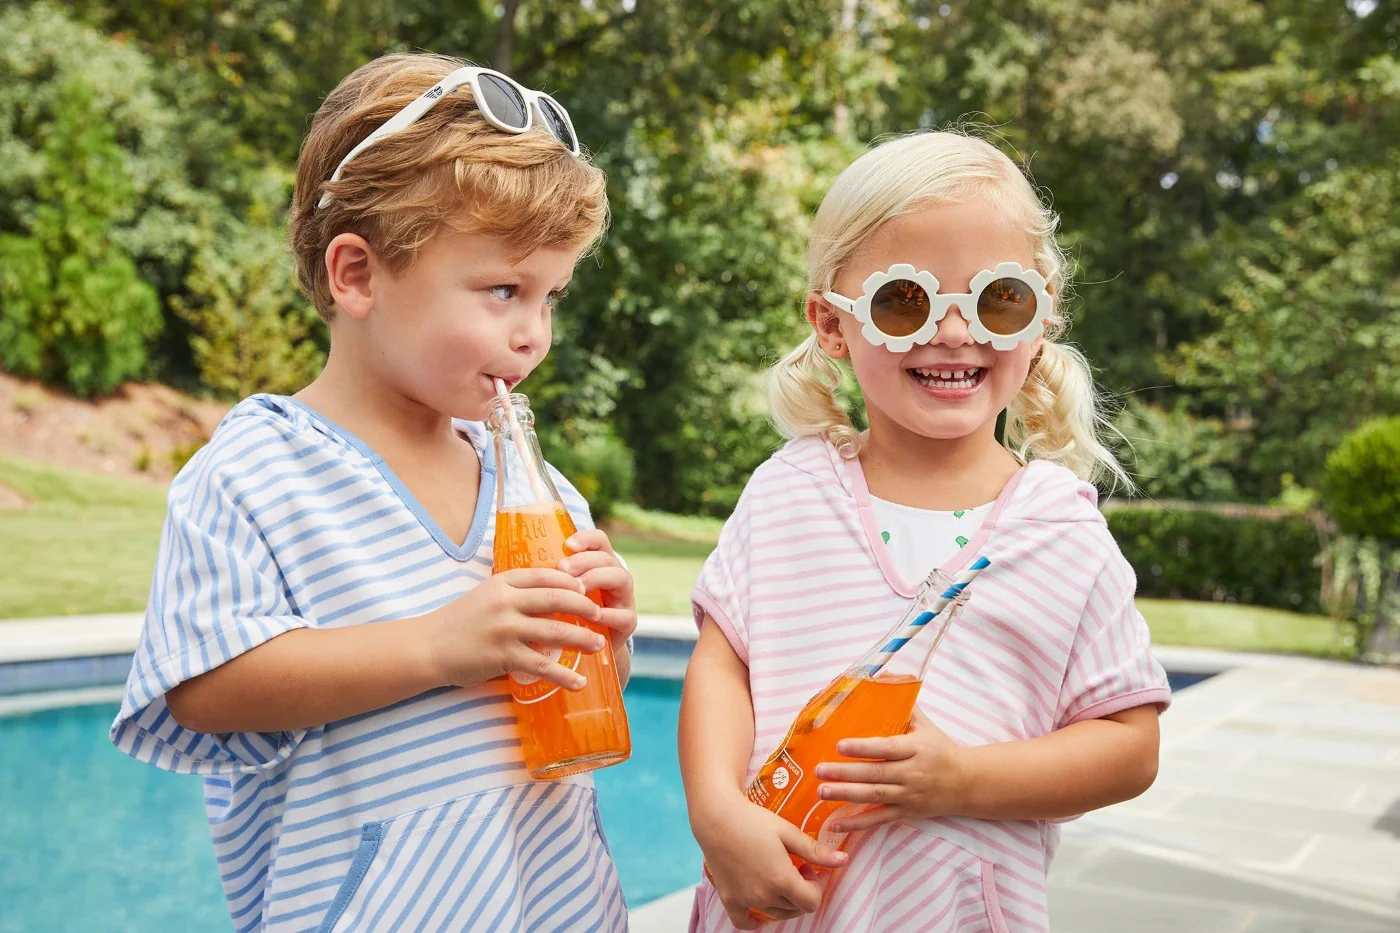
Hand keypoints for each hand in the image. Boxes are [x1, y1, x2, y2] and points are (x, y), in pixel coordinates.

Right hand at [426, 568, 606, 689]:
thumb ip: (512, 595)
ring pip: (555, 631)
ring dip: (581, 639)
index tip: (587, 589)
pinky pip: (541, 666)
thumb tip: (547, 599)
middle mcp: (506, 601)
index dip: (570, 581)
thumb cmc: (458, 622)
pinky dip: (563, 675)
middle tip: (600, 615)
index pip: (544, 575)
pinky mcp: (503, 656)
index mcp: (502, 583)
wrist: (427, 647)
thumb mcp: (484, 596)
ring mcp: (505, 628)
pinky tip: (579, 682)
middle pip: (556, 598)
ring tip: (600, 645)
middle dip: (584, 607)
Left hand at [559, 528, 637, 653]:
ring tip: (577, 589)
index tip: (567, 545)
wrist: (584, 649)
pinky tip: (592, 617)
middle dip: (585, 560)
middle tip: (563, 568)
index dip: (586, 539)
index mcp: (598, 564)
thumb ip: (547, 578)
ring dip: (597, 579)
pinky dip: (608, 615)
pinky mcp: (628, 622)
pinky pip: (624, 615)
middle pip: (607, 557)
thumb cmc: (564, 614)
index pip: (598, 541)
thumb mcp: (557, 592)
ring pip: (621, 577)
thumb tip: (511, 557)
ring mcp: (624, 598)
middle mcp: (614, 576)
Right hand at [694, 794, 846, 928]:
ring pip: (776, 914)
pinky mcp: (729, 899)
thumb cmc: (753, 820)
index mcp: (782, 880)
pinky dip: (755, 921)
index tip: (811, 869)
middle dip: (802, 890)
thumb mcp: (788, 832)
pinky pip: (744, 923)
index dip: (817, 887)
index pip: (812, 902)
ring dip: (784, 901)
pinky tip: (760, 909)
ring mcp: (745, 900)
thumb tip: (843, 861)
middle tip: (796, 867)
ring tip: (779, 875)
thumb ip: (815, 851)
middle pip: (795, 908)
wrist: (717, 817)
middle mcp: (764, 896)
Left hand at [814, 708, 970, 832]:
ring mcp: (908, 796)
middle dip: (845, 773)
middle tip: (819, 770)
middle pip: (875, 774)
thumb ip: (904, 705)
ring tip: (821, 791)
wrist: (968, 784)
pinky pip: (879, 819)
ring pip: (874, 797)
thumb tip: (885, 676)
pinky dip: (857, 823)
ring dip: (845, 795)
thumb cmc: (941, 750)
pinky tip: (836, 823)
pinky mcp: (906, 813)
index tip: (840, 745)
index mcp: (915, 749)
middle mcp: (911, 774)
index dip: (863, 748)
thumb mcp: (926, 725)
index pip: (886, 748)